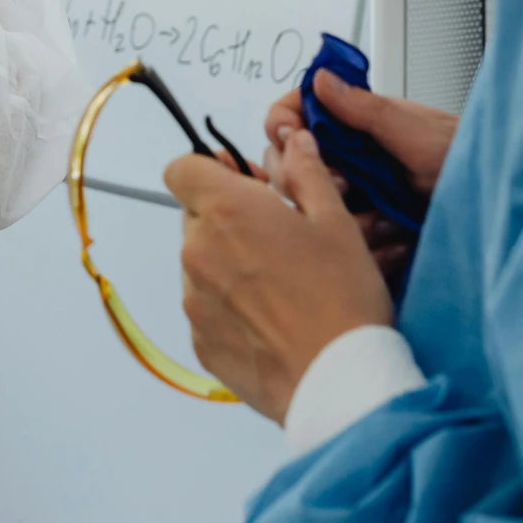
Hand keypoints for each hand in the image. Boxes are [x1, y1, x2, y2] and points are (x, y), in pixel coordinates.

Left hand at [165, 130, 396, 424]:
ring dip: (227, 261)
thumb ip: (306, 173)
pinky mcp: (200, 342)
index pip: (181, 168)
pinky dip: (228, 305)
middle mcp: (198, 251)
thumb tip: (293, 141)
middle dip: (227, 216)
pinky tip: (271, 318)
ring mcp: (194, 300)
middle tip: (276, 233)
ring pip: (200, 262)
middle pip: (194, 216)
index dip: (209, 169)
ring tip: (279, 281)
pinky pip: (205, 307)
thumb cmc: (341, 297)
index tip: (243, 182)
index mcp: (226, 211)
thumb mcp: (336, 222)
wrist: (338, 381)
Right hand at [263, 72, 458, 284]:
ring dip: (342, 215)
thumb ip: (366, 109)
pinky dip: (362, 242)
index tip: (292, 138)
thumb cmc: (464, 160)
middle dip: (310, 176)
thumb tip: (318, 79)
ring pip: (310, 206)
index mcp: (352, 124)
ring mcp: (353, 194)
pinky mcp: (364, 228)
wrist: (494, 208)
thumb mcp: (416, 132)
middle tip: (345, 185)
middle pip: (289, 163)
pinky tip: (392, 239)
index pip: (291, 115)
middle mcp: (346, 157)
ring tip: (384, 219)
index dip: (282, 126)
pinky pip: (340, 237)